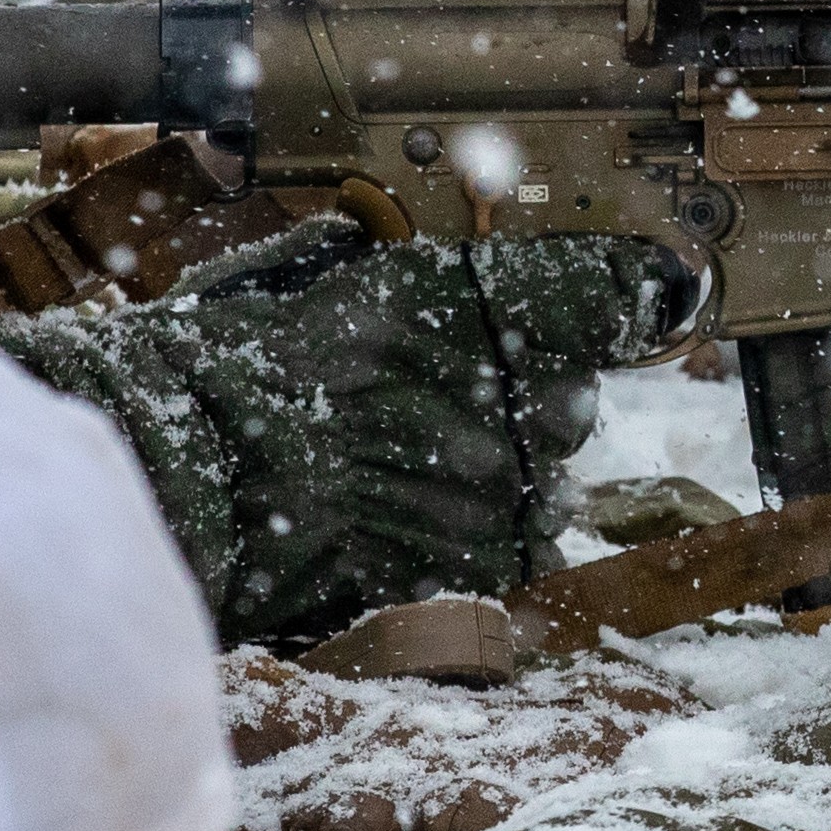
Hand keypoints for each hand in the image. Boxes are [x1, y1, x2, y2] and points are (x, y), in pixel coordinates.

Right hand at [0, 221, 697, 643]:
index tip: (650, 297)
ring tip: (416, 477)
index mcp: (467, 302)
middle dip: (531, 407)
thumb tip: (437, 265)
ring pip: (548, 486)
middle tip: (451, 408)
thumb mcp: (314, 280)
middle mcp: (502, 393)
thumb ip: (401, 275)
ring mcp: (494, 488)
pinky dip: (476, 545)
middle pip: (574, 403)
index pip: (606, 291)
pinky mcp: (472, 565)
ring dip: (504, 483)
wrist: (180, 473)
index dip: (633, 295)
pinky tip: (411, 527)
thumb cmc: (226, 365)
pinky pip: (510, 552)